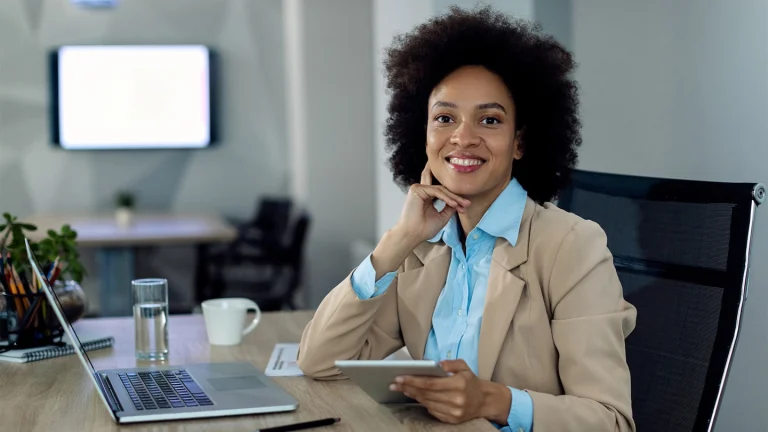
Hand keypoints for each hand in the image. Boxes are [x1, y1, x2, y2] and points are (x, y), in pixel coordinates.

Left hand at [389, 360, 510, 424]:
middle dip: (408, 388)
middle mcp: (456, 399)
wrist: (484, 401)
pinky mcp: (451, 420)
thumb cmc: (470, 381)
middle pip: (426, 394)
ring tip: (403, 389)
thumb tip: (437, 364)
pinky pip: (432, 411)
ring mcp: (454, 412)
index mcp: (458, 384)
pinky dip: (423, 403)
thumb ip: (451, 363)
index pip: (430, 384)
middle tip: (395, 383)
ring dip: (413, 396)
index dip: (413, 381)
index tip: (400, 377)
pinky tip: (416, 396)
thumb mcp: (464, 367)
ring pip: (427, 403)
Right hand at [394, 164, 470, 243]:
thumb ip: (449, 207)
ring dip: (453, 197)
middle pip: (443, 190)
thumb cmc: (424, 229)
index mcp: (426, 197)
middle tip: (467, 204)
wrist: (413, 235)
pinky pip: (436, 191)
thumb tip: (459, 201)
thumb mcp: (442, 217)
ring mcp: (419, 189)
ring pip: (441, 189)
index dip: (455, 199)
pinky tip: (453, 204)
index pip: (443, 193)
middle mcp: (422, 191)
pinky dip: (446, 197)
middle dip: (456, 197)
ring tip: (462, 205)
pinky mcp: (416, 189)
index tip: (465, 207)